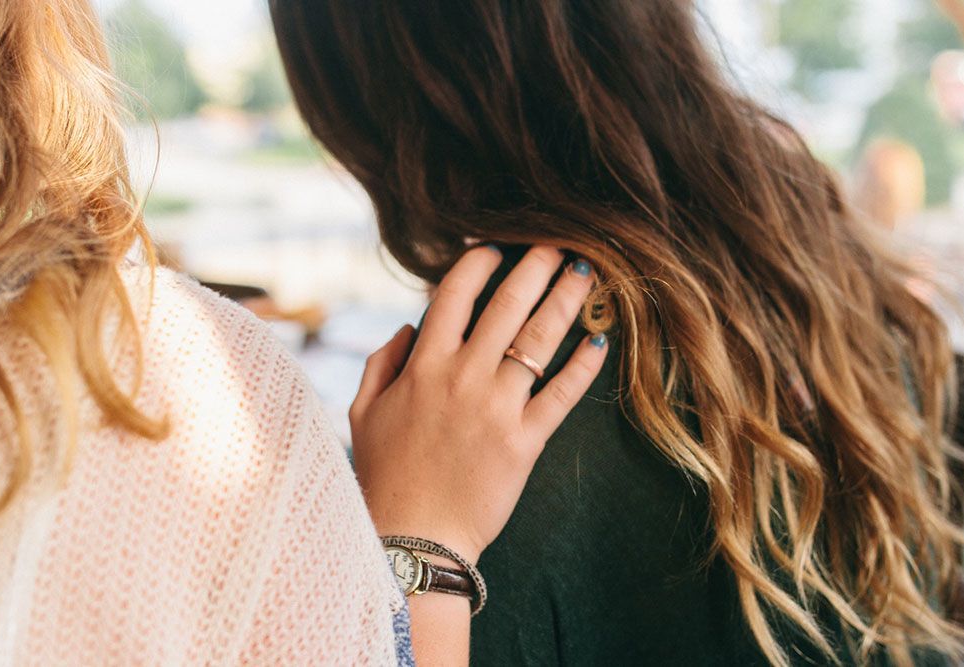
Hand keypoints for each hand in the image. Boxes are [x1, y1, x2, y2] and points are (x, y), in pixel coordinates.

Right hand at [350, 245, 607, 562]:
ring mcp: (496, 407)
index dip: (478, 262)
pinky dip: (583, 367)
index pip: (454, 294)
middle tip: (557, 242)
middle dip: (535, 266)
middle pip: (507, 305)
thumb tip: (409, 326)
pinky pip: (561, 395)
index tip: (496, 246)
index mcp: (423, 365)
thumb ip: (382, 361)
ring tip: (587, 273)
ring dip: (566, 300)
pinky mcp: (524, 440)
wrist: (415, 537)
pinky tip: (599, 342)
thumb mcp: (364, 412)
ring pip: (539, 340)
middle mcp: (462, 377)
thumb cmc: (385, 475)